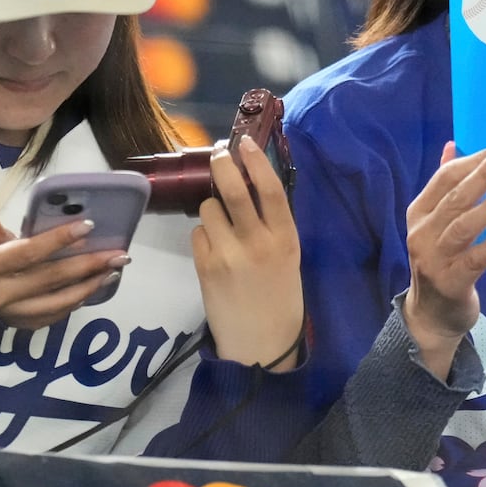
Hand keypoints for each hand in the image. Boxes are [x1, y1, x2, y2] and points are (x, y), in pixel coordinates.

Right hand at [0, 211, 129, 329]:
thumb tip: (16, 235)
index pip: (30, 253)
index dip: (61, 239)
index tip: (90, 226)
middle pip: (51, 281)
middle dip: (88, 267)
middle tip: (120, 255)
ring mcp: (1, 315)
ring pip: (53, 306)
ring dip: (86, 289)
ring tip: (111, 273)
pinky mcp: (1, 326)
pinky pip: (42, 320)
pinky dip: (66, 308)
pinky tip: (83, 294)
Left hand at [193, 136, 303, 370]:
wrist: (262, 344)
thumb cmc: (280, 296)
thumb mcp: (288, 255)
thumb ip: (271, 223)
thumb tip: (249, 182)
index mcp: (286, 239)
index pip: (270, 189)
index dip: (256, 160)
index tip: (246, 141)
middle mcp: (258, 244)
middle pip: (233, 190)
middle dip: (223, 165)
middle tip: (219, 154)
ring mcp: (228, 255)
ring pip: (209, 209)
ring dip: (211, 208)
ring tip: (221, 224)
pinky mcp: (206, 268)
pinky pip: (198, 234)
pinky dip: (203, 234)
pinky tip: (214, 249)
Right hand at [401, 142, 485, 378]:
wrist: (430, 316)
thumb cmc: (440, 261)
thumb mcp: (435, 223)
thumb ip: (443, 187)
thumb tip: (453, 145)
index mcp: (419, 213)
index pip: (444, 179)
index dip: (472, 161)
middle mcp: (423, 233)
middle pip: (455, 198)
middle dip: (484, 174)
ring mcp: (434, 259)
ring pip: (464, 226)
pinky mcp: (451, 282)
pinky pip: (474, 260)